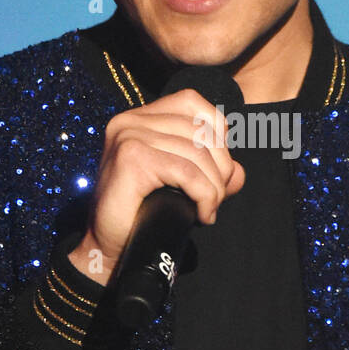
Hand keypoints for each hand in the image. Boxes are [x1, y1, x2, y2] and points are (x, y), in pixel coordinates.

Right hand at [67, 89, 245, 284]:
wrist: (109, 247)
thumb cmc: (143, 214)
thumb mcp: (183, 185)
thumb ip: (213, 172)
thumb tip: (239, 172)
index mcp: (139, 118)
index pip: (190, 101)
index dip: (216, 131)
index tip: (216, 169)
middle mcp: (130, 120)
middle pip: (200, 129)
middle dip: (222, 167)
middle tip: (216, 198)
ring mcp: (128, 136)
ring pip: (197, 153)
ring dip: (214, 187)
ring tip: (208, 210)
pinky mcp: (131, 159)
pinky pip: (187, 171)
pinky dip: (204, 195)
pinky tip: (202, 215)